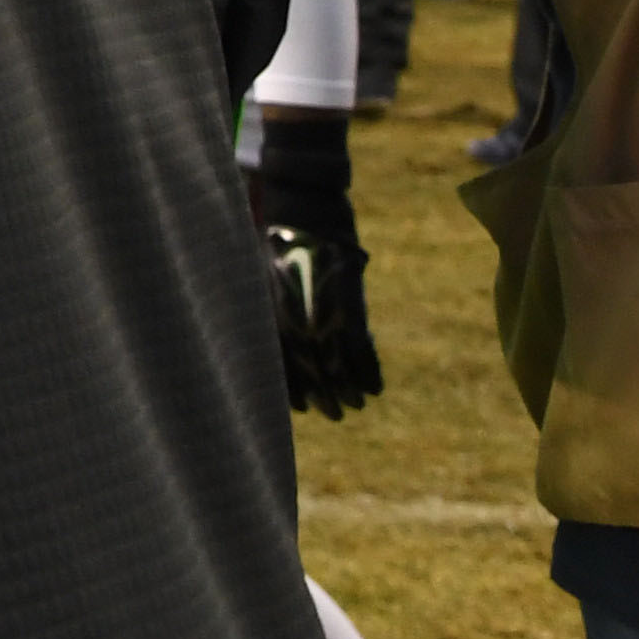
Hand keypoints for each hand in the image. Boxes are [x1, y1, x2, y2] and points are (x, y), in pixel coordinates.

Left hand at [264, 227, 383, 420]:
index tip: (303, 408)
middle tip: (336, 414)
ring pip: (341, 372)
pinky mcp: (352, 316)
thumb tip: (274, 346)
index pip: (283, 372)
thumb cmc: (278, 251)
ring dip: (350, 392)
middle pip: (314, 377)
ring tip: (355, 405)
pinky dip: (370, 374)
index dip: (294, 393)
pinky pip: (364, 356)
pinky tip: (374, 389)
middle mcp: (298, 330)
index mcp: (274, 324)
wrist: (306, 225)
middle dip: (326, 399)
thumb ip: (272, 316)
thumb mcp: (263, 285)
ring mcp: (325, 325)